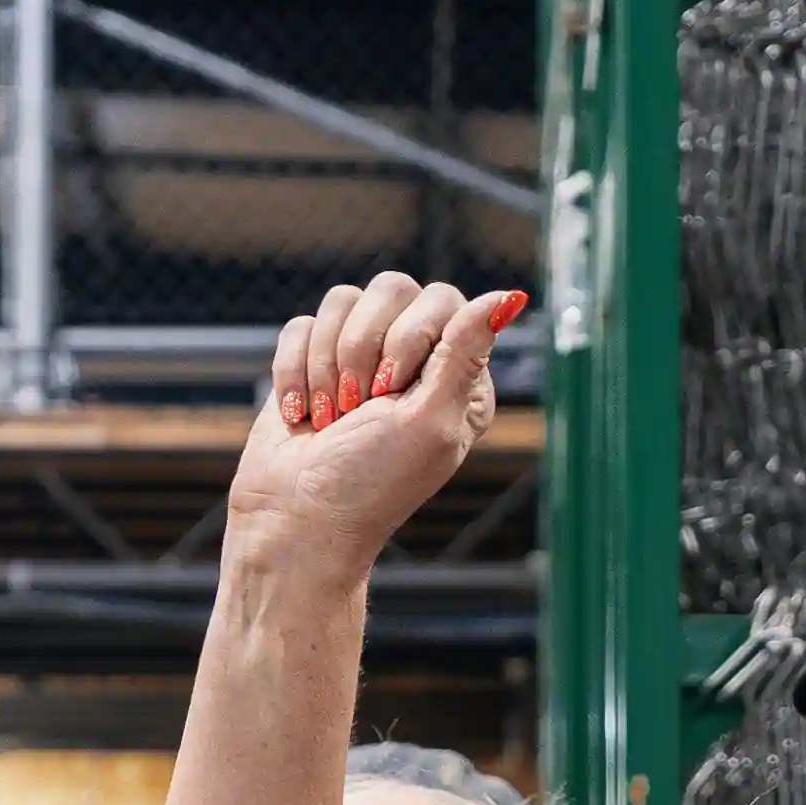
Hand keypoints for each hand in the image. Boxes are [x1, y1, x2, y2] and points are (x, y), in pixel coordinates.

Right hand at [229, 275, 512, 569]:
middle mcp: (415, 359)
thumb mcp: (429, 420)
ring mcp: (362, 355)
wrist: (295, 516)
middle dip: (364, 348)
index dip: (411, 336)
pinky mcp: (313, 360)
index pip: (446, 301)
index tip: (394, 392)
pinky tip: (303, 415)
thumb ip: (466, 353)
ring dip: (328, 365)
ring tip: (332, 418)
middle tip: (361, 407)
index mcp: (460, 377)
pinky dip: (295, 372)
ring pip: (343, 301)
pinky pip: (302, 325)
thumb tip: (510, 296)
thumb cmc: (370, 482)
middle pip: (392, 287)